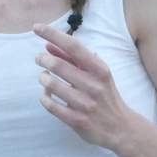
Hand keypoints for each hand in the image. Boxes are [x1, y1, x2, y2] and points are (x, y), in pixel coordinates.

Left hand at [34, 23, 135, 150]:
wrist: (121, 128)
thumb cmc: (104, 95)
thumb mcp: (96, 74)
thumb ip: (73, 59)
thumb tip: (48, 45)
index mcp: (100, 70)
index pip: (73, 46)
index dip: (52, 34)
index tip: (36, 27)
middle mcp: (94, 85)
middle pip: (57, 65)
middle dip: (42, 59)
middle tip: (39, 59)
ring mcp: (85, 103)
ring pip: (50, 84)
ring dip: (42, 78)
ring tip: (45, 78)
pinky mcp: (76, 120)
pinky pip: (49, 104)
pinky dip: (44, 97)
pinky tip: (47, 95)